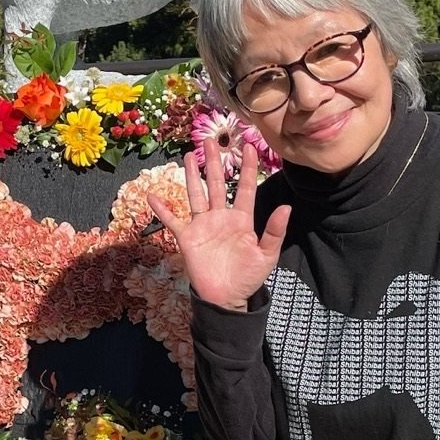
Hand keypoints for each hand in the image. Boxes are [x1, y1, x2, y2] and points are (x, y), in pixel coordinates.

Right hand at [144, 139, 290, 310]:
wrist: (226, 298)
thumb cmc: (248, 277)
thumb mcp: (266, 256)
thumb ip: (274, 231)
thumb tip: (287, 207)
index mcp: (241, 220)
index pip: (244, 188)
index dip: (247, 168)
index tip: (249, 147)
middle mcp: (221, 217)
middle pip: (216, 184)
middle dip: (213, 162)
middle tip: (211, 141)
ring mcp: (203, 226)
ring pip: (195, 195)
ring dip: (191, 176)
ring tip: (187, 155)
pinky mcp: (187, 238)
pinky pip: (172, 221)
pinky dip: (162, 210)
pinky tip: (153, 197)